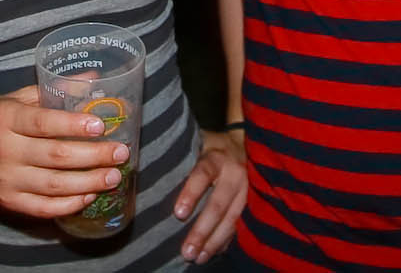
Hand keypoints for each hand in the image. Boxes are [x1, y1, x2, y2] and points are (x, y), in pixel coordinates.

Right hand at [0, 85, 128, 217]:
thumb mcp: (14, 99)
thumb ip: (52, 91)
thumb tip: (93, 79)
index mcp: (6, 119)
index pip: (44, 123)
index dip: (74, 125)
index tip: (101, 125)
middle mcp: (6, 150)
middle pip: (56, 156)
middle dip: (94, 156)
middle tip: (120, 153)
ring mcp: (7, 180)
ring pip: (54, 185)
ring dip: (89, 182)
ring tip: (113, 176)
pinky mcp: (9, 201)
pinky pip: (44, 207)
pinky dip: (70, 203)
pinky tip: (89, 195)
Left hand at [174, 128, 246, 264]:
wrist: (242, 144)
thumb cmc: (210, 147)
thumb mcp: (197, 142)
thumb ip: (181, 155)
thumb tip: (148, 172)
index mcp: (216, 157)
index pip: (203, 174)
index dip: (191, 193)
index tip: (179, 214)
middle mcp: (234, 173)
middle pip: (218, 204)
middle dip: (202, 230)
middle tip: (187, 251)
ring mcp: (247, 189)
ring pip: (231, 219)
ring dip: (214, 241)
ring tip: (198, 258)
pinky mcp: (252, 202)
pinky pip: (239, 225)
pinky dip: (226, 241)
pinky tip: (213, 253)